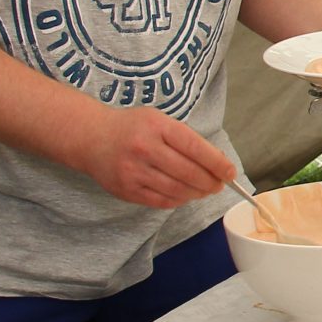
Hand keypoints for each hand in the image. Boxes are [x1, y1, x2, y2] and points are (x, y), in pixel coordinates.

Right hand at [71, 104, 233, 209]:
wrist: (91, 137)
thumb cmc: (132, 127)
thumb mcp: (158, 120)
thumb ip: (184, 138)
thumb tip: (216, 163)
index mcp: (157, 126)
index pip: (196, 147)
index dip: (217, 163)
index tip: (230, 173)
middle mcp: (145, 148)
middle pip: (188, 172)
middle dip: (210, 182)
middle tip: (218, 185)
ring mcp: (134, 171)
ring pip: (177, 190)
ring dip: (196, 193)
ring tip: (203, 190)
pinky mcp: (126, 190)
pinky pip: (161, 201)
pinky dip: (178, 200)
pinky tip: (184, 194)